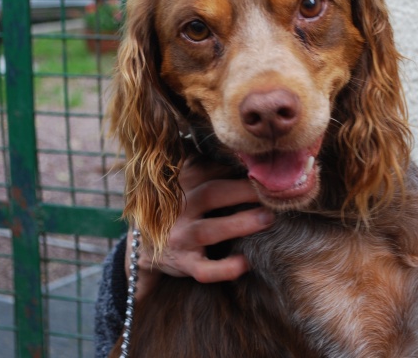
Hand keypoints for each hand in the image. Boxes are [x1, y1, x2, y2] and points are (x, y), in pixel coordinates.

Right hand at [126, 155, 274, 299]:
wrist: (145, 248)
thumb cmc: (179, 208)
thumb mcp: (185, 184)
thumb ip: (205, 165)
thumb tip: (242, 148)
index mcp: (181, 183)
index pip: (209, 169)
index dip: (236, 167)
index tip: (264, 166)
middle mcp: (179, 208)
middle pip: (210, 194)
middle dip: (242, 191)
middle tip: (272, 191)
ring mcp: (180, 237)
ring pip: (208, 230)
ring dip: (240, 224)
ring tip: (268, 218)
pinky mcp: (184, 263)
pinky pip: (203, 269)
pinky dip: (224, 268)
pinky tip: (245, 263)